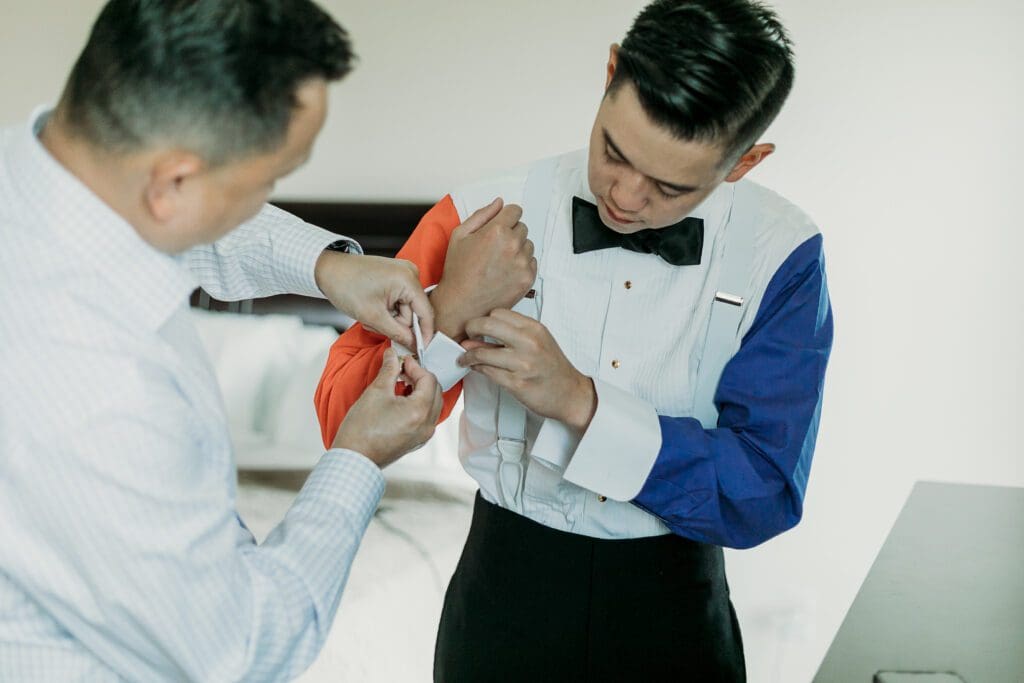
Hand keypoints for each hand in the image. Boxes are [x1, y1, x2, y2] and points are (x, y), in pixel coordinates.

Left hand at [315, 251, 432, 348]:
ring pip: (405, 309)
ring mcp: (403, 273)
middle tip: (375, 324)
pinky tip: (372, 307)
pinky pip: (399, 300)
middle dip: (396, 324)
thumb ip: (398, 333)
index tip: (421, 350)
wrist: (328, 269)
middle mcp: (410, 273)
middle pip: (414, 312)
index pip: (426, 313)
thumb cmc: (346, 287)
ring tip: (369, 314)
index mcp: (408, 280)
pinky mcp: (396, 276)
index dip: (424, 335)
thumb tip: (414, 345)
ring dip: (389, 318)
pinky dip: (387, 309)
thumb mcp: (373, 316)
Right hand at [332, 349, 442, 467]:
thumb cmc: (361, 429)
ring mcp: (424, 435)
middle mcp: (427, 424)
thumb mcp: (376, 392)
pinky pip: (427, 417)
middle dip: (420, 377)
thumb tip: (393, 355)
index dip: (415, 366)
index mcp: (420, 411)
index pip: (428, 379)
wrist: (354, 459)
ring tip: (402, 383)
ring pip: (433, 404)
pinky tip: (402, 399)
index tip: (401, 361)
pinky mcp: (417, 441)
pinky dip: (419, 404)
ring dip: (421, 390)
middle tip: (402, 370)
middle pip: (435, 390)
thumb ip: (389, 370)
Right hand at [430, 198, 536, 341]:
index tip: (501, 225)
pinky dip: (522, 264)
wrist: (462, 304)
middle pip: (522, 227)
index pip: (515, 210)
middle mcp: (513, 245)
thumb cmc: (458, 271)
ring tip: (499, 261)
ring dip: (518, 249)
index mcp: (497, 231)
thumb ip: (482, 215)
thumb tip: (499, 202)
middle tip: (495, 248)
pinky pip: (532, 262)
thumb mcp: (460, 235)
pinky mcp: (528, 278)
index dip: (506, 217)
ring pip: (529, 245)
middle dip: (511, 233)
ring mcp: (522, 263)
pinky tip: (505, 272)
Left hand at [459, 309, 596, 431]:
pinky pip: (487, 372)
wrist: (570, 393)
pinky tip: (475, 368)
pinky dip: (477, 369)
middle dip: (470, 329)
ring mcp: (523, 364)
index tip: (477, 327)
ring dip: (468, 355)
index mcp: (534, 329)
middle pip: (487, 325)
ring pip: (483, 352)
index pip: (498, 313)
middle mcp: (529, 343)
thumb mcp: (537, 343)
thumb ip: (510, 335)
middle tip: (465, 338)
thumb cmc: (552, 368)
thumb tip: (475, 336)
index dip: (483, 319)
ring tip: (465, 358)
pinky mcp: (517, 383)